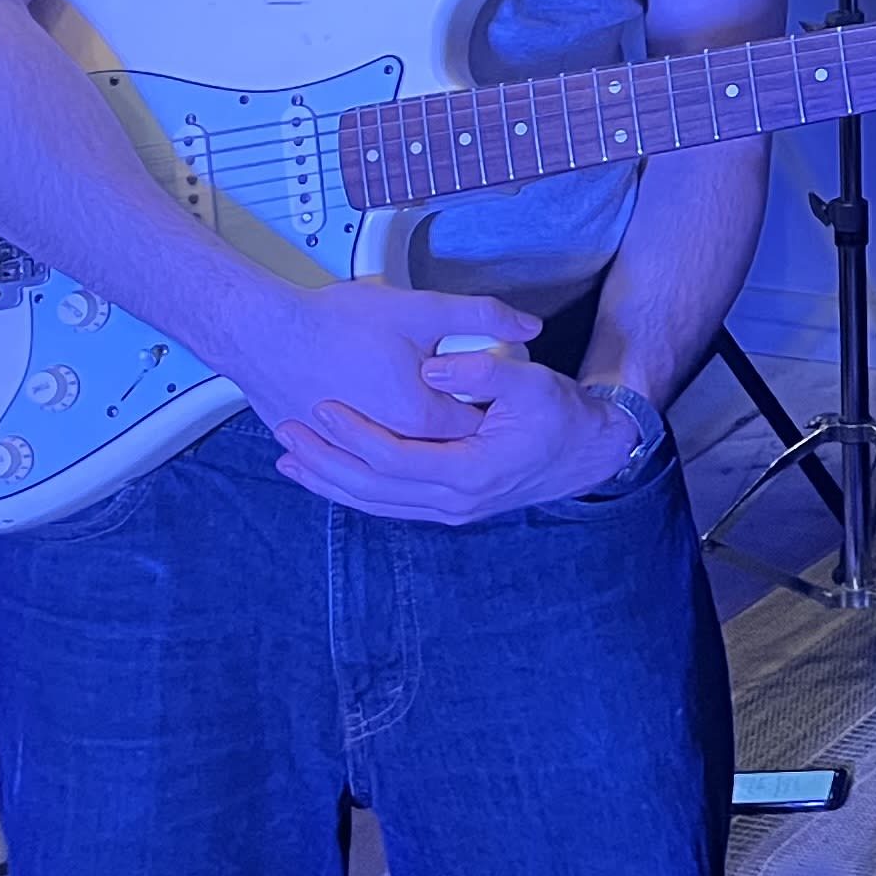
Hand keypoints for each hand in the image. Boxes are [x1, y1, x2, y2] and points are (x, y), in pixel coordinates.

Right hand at [214, 276, 539, 447]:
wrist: (257, 331)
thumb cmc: (334, 321)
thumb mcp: (421, 310)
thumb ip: (481, 317)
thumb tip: (530, 326)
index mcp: (420, 419)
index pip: (474, 429)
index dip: (493, 411)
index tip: (506, 400)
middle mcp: (387, 446)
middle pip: (440, 452)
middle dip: (464, 435)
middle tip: (485, 414)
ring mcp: (349, 455)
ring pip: (396, 466)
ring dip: (419, 452)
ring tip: (440, 436)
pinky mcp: (324, 454)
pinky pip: (354, 467)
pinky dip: (372, 459)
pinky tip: (377, 447)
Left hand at [270, 350, 638, 523]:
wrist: (589, 453)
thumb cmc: (562, 417)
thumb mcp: (532, 383)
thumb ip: (482, 371)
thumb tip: (434, 365)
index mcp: (469, 473)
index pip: (394, 459)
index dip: (354, 435)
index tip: (323, 406)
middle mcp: (454, 502)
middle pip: (372, 489)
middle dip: (325, 462)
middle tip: (286, 432)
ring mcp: (449, 510)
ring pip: (374, 503)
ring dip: (329, 481)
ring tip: (289, 457)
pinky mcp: (446, 507)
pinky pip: (387, 505)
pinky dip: (352, 491)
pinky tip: (327, 476)